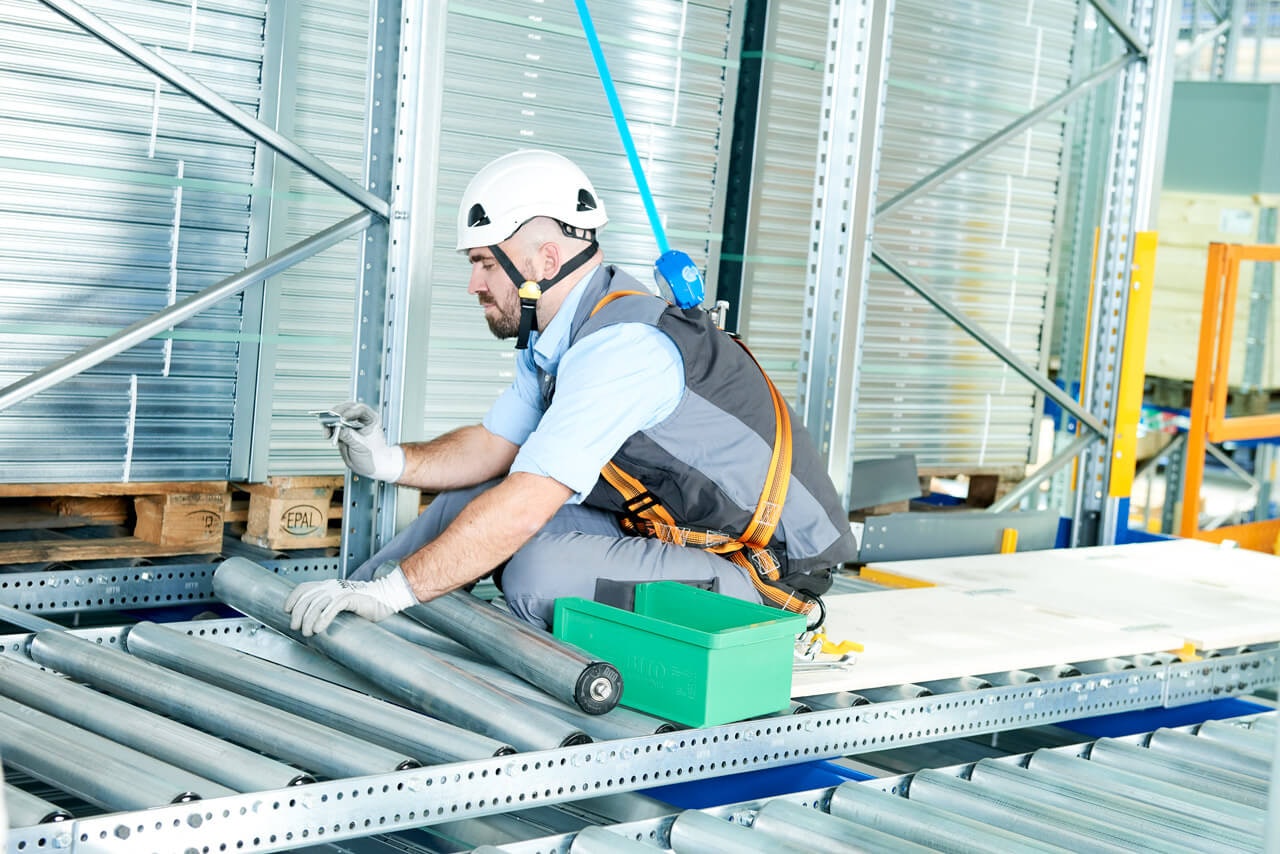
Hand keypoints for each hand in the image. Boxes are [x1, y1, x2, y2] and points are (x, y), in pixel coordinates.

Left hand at [284, 565, 417, 636]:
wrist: (386, 598)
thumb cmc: (365, 604)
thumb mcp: (341, 604)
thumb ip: (328, 608)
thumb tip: (311, 622)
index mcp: (328, 585)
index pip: (304, 588)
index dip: (293, 598)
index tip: (287, 610)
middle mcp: (332, 586)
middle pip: (307, 598)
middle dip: (297, 614)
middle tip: (295, 627)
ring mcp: (341, 591)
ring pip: (317, 604)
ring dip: (308, 620)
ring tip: (307, 632)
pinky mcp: (350, 597)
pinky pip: (332, 607)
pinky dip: (323, 619)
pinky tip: (319, 629)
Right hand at [325, 401, 404, 481]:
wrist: (372, 466)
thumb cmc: (374, 456)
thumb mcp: (362, 447)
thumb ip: (350, 437)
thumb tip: (339, 429)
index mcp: (372, 419)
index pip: (360, 409)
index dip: (350, 412)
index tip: (342, 418)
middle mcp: (361, 419)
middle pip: (347, 408)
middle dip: (337, 413)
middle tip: (330, 419)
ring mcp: (351, 424)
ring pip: (338, 414)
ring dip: (330, 420)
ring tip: (327, 430)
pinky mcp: (343, 430)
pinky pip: (333, 424)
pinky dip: (329, 427)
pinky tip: (327, 433)